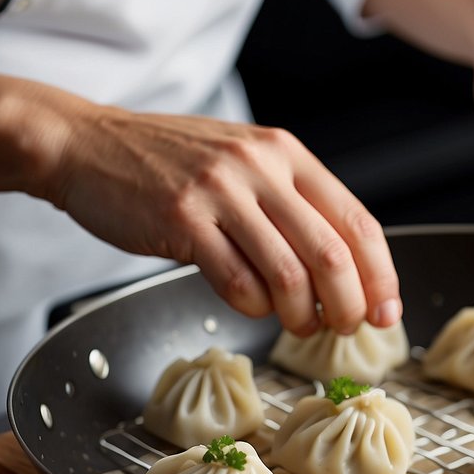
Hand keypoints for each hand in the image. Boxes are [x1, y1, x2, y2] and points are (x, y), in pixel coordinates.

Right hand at [39, 106, 400, 335]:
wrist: (86, 144)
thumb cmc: (168, 163)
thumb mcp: (243, 161)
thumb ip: (290, 201)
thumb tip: (344, 267)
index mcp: (286, 153)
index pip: (358, 221)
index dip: (382, 275)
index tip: (387, 312)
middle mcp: (260, 167)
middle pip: (332, 254)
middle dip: (349, 305)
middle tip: (345, 328)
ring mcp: (221, 191)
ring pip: (289, 275)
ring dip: (301, 316)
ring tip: (298, 326)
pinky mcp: (182, 220)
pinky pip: (236, 282)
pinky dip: (253, 307)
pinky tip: (251, 306)